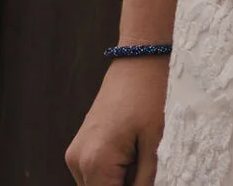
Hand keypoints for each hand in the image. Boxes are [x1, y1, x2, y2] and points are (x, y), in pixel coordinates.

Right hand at [65, 57, 166, 185]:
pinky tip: (134, 153)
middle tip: (147, 168)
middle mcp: (77, 160)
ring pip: (97, 185)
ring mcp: (75, 153)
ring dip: (118, 180)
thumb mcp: (157, 143)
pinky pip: (94, 172)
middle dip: (125, 185)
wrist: (140, 60)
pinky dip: (113, 172)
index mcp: (95, 162)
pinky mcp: (79, 146)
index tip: (146, 178)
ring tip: (141, 157)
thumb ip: (146, 179)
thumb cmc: (152, 95)